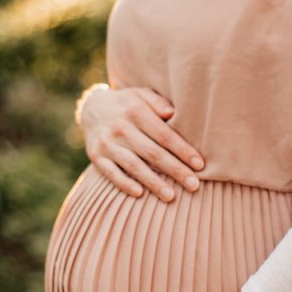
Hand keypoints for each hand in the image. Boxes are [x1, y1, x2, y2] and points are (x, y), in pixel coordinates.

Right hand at [77, 85, 204, 201]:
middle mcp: (120, 128)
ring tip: (171, 196)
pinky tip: (140, 194)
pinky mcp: (96, 157)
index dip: (182, 150)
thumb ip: (158, 102)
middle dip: (175, 170)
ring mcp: (107, 144)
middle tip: (194, 185)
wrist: (92, 108)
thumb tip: (173, 113)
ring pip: (133, 166)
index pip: (164, 134)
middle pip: (152, 153)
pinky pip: (111, 173)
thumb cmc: (128, 104)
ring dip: (153, 182)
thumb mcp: (142, 95)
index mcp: (135, 111)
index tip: (200, 164)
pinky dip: (125, 184)